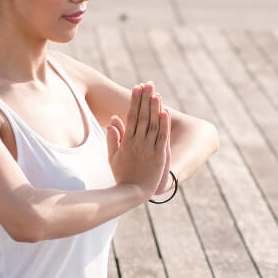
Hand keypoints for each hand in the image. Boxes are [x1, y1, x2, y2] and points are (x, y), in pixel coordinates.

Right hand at [105, 82, 169, 201]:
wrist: (133, 192)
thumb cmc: (122, 175)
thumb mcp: (112, 156)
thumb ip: (113, 138)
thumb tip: (113, 120)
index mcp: (126, 142)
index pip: (131, 117)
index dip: (134, 101)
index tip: (136, 88)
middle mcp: (137, 143)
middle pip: (142, 116)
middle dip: (145, 99)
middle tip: (148, 84)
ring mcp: (149, 149)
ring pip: (153, 124)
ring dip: (155, 107)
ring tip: (156, 93)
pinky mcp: (159, 155)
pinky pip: (162, 137)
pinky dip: (163, 124)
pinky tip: (165, 112)